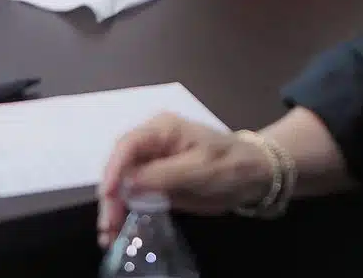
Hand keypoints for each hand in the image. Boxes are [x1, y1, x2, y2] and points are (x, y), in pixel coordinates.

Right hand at [97, 115, 272, 246]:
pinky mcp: (157, 184)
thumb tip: (128, 183)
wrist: (255, 176)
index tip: (107, 194)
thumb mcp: (200, 169)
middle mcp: (151, 144)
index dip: (114, 168)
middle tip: (107, 223)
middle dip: (111, 195)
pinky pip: (135, 197)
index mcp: (161, 129)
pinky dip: (125, 213)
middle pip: (121, 167)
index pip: (128, 144)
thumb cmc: (230, 164)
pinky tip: (118, 230)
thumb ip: (163, 175)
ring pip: (123, 185)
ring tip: (108, 233)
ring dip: (114, 208)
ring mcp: (152, 165)